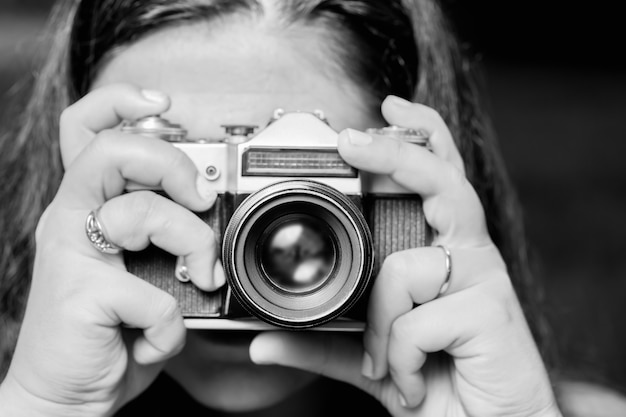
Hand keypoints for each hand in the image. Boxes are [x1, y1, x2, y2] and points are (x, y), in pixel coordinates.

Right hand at [0, 84, 223, 415]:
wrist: (64, 393)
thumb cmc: (108, 330)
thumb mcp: (140, 272)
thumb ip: (166, 238)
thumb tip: (215, 217)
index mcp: (88, 206)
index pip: (87, 129)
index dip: (120, 102)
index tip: (162, 104)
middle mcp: (72, 219)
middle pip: (113, 149)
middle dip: (173, 166)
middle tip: (200, 201)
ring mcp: (71, 254)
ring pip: (142, 213)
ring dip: (193, 248)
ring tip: (201, 280)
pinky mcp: (80, 294)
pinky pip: (152, 295)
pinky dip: (169, 325)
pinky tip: (155, 338)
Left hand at [249, 96, 561, 415]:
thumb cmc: (438, 381)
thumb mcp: (372, 357)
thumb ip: (321, 345)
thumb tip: (262, 343)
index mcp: (443, 253)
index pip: (437, 178)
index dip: (417, 138)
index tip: (383, 110)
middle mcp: (467, 256)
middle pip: (441, 181)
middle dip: (398, 153)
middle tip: (353, 140)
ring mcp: (484, 282)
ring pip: (406, 269)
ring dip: (380, 325)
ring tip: (386, 360)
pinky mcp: (493, 314)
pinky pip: (417, 320)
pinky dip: (398, 357)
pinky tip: (411, 379)